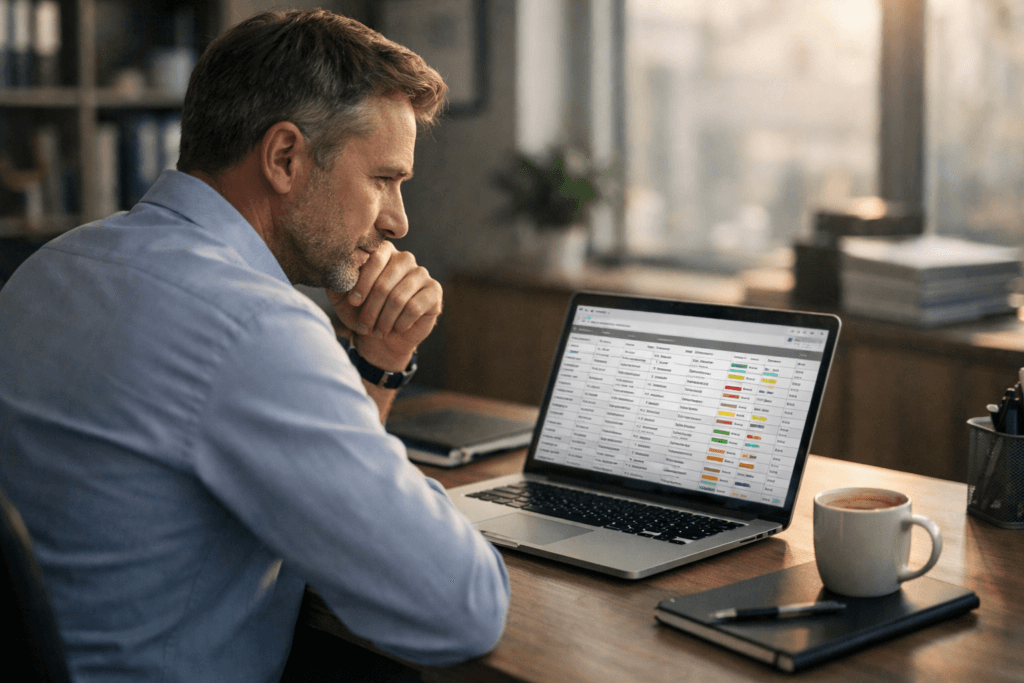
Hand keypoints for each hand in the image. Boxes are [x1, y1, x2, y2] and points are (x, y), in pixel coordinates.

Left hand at [326, 242, 441, 371]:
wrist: (381, 338)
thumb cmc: (360, 313)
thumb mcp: (342, 296)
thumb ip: (339, 278)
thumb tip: (339, 266)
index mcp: (382, 252)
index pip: (374, 258)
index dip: (362, 283)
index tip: (353, 302)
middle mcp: (404, 258)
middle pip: (385, 283)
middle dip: (371, 308)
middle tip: (363, 326)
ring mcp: (421, 274)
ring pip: (399, 297)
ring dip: (384, 319)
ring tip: (377, 331)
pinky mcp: (434, 291)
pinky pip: (415, 307)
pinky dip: (401, 322)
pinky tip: (396, 328)